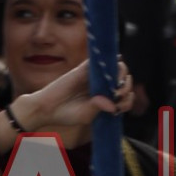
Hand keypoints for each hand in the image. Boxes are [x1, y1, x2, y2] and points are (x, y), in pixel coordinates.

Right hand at [0, 59, 132, 149]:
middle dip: (126, 85)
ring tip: (116, 81)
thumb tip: (114, 104)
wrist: (47, 107)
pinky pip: (98, 60)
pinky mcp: (84, 69)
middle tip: (118, 92)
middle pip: (123, 80)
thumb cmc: (66, 114)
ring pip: (114, 68)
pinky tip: (113, 63)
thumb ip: (99, 108)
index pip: (124, 97)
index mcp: (105, 100)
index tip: (121, 103)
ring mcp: (93, 77)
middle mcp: (101, 87)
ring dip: (120, 72)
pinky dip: (107, 59)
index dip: (128, 99)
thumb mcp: (86, 115)